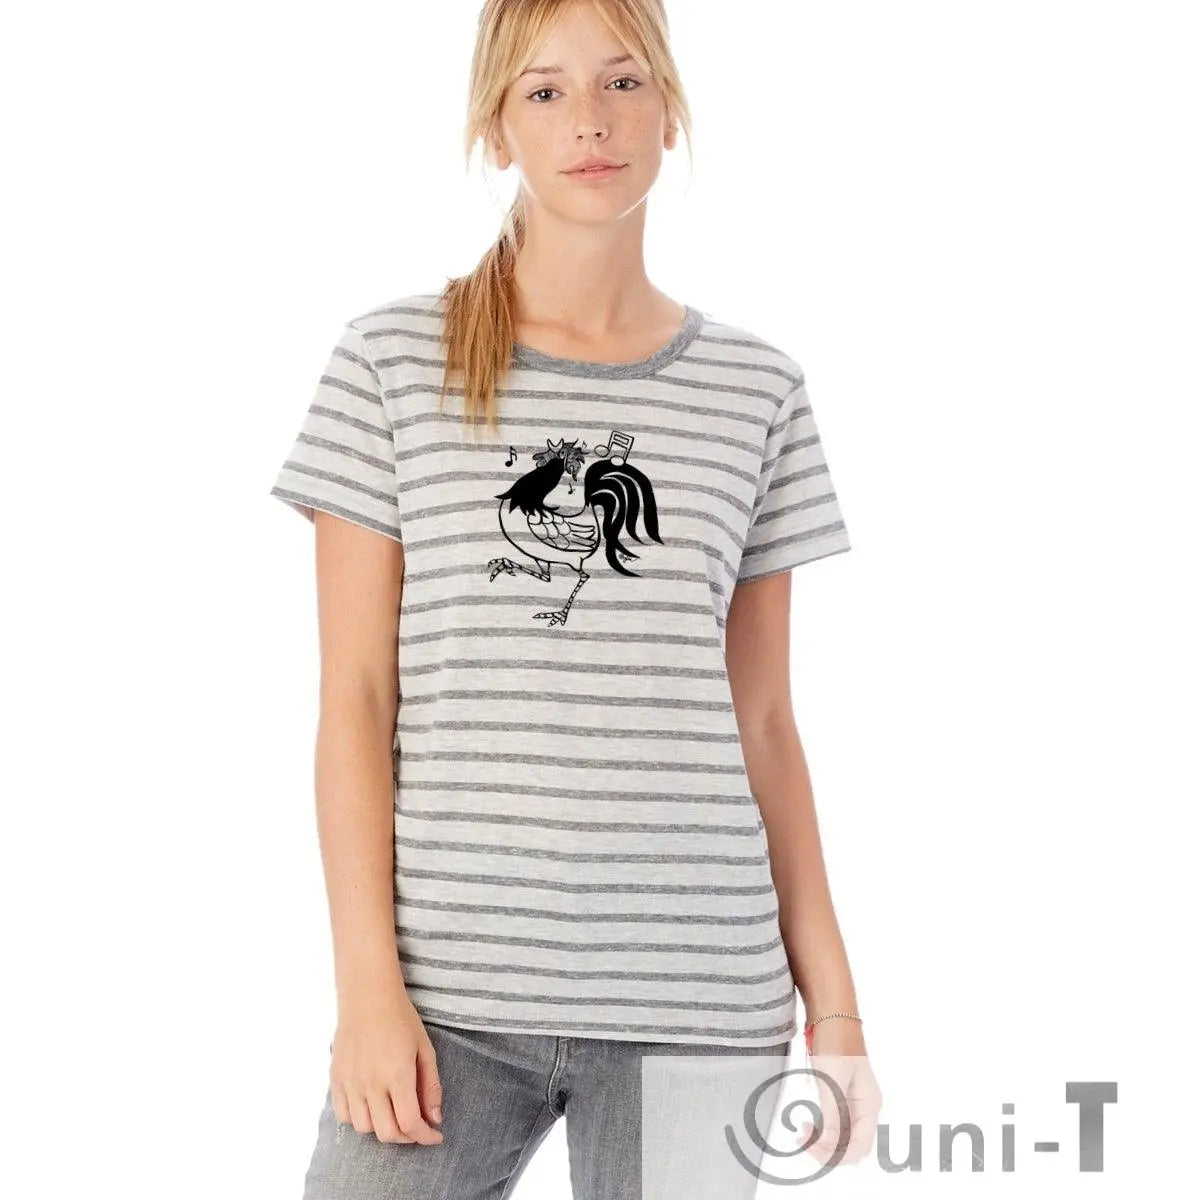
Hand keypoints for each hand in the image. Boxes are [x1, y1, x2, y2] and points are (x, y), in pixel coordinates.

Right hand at [330, 987, 443, 1144]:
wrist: (367, 996)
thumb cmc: (401, 1018)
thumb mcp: (425, 1049)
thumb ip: (430, 1086)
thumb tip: (434, 1119)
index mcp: (397, 1074)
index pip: (410, 1123)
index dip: (425, 1137)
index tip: (435, 1136)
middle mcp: (370, 1083)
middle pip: (386, 1132)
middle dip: (407, 1137)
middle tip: (417, 1127)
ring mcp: (350, 1082)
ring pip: (364, 1128)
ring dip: (382, 1129)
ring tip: (395, 1115)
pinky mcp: (336, 1079)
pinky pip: (344, 1115)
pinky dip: (359, 1119)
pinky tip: (372, 1106)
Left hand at [798, 1019, 881, 1165]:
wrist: (829, 1014)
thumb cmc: (835, 1042)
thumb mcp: (832, 1081)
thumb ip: (831, 1115)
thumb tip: (828, 1145)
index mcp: (869, 1105)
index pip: (859, 1146)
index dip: (838, 1156)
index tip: (814, 1153)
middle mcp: (863, 1107)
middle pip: (849, 1145)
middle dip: (828, 1150)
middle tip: (803, 1144)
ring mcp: (851, 1101)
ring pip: (839, 1136)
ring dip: (821, 1140)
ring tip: (800, 1134)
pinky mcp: (838, 1094)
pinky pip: (831, 1122)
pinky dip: (819, 1128)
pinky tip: (806, 1125)